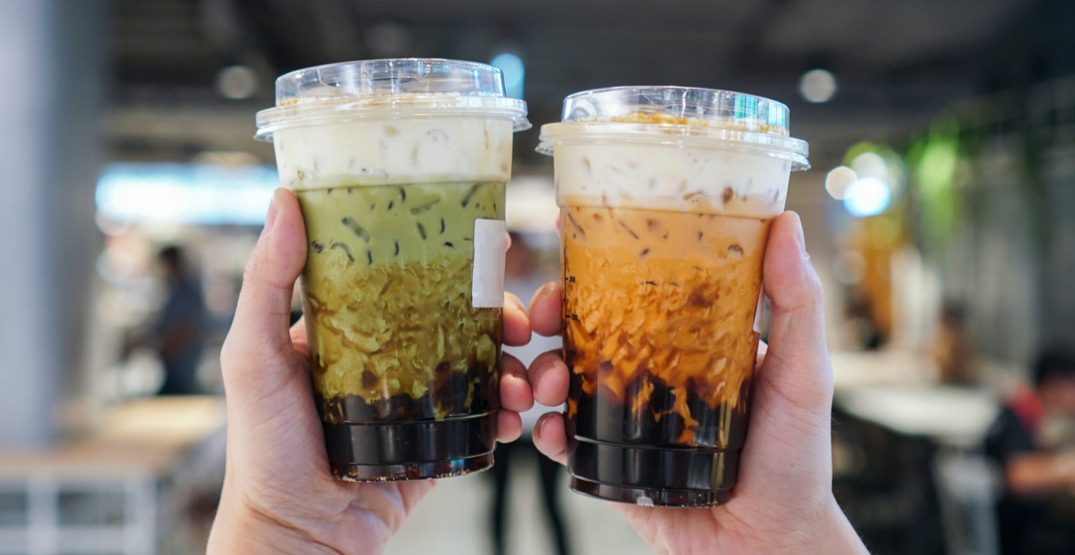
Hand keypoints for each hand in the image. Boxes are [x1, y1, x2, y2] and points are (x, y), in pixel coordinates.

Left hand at [207, 189, 533, 554]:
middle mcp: (385, 358)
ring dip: (514, 368)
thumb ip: (266, 282)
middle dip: (500, 318)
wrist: (299, 538)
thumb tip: (284, 201)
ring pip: (480, 366)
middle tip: (521, 327)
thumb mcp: (254, 357)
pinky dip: (508, 415)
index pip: (407, 278)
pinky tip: (516, 419)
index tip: (490, 258)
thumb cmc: (264, 450)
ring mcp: (413, 401)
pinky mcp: (435, 442)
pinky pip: (483, 418)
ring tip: (526, 386)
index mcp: (346, 328)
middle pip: (457, 319)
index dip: (453, 265)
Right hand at [528, 212, 866, 554]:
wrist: (771, 544)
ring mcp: (627, 415)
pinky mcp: (610, 461)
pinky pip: (564, 437)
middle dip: (553, 312)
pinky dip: (545, 428)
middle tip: (544, 314)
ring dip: (541, 368)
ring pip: (563, 374)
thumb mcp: (803, 373)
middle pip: (586, 324)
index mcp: (690, 338)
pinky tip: (547, 428)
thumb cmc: (796, 459)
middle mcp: (652, 369)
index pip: (637, 285)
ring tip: (546, 383)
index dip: (597, 262)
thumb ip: (796, 302)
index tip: (567, 236)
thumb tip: (786, 223)